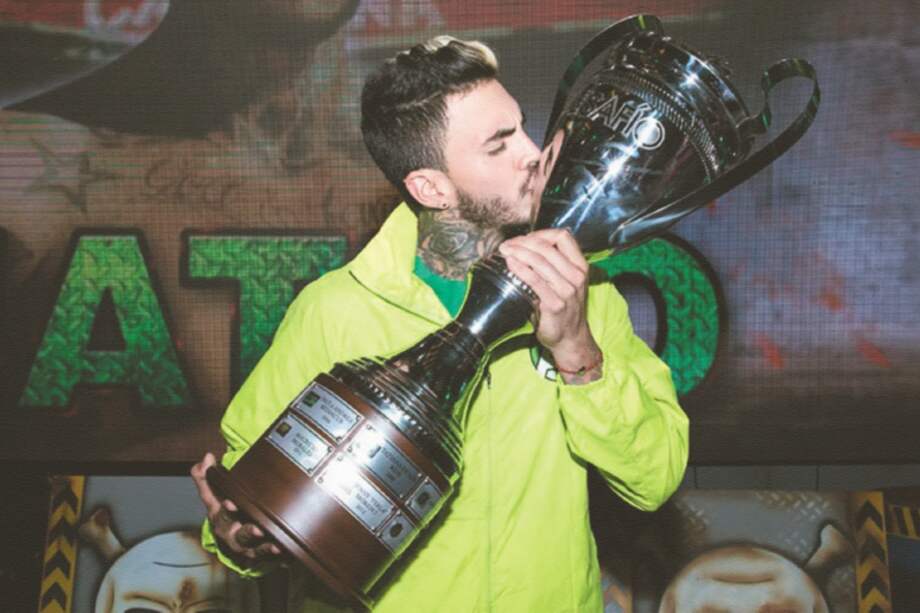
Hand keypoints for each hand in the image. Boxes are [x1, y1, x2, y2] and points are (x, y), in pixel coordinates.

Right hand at [190, 452, 281, 562]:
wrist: (230, 538)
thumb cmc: (223, 512)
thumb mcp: (212, 496)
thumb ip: (206, 477)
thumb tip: (206, 457)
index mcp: (221, 520)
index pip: (221, 514)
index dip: (226, 509)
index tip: (231, 503)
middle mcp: (233, 536)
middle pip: (240, 535)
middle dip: (248, 533)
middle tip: (257, 529)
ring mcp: (248, 547)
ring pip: (256, 549)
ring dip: (265, 547)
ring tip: (275, 546)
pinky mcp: (262, 553)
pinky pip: (270, 556)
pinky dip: (278, 555)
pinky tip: (286, 551)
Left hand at [499, 229, 601, 376]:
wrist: (570, 338)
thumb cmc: (564, 308)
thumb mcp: (567, 282)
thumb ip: (554, 264)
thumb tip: (525, 246)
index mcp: (580, 266)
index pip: (563, 237)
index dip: (541, 234)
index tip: (524, 239)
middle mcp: (576, 276)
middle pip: (547, 247)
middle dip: (523, 242)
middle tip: (507, 245)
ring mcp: (567, 290)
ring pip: (540, 261)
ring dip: (519, 252)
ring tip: (505, 251)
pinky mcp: (555, 304)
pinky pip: (535, 280)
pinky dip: (520, 268)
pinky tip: (510, 264)